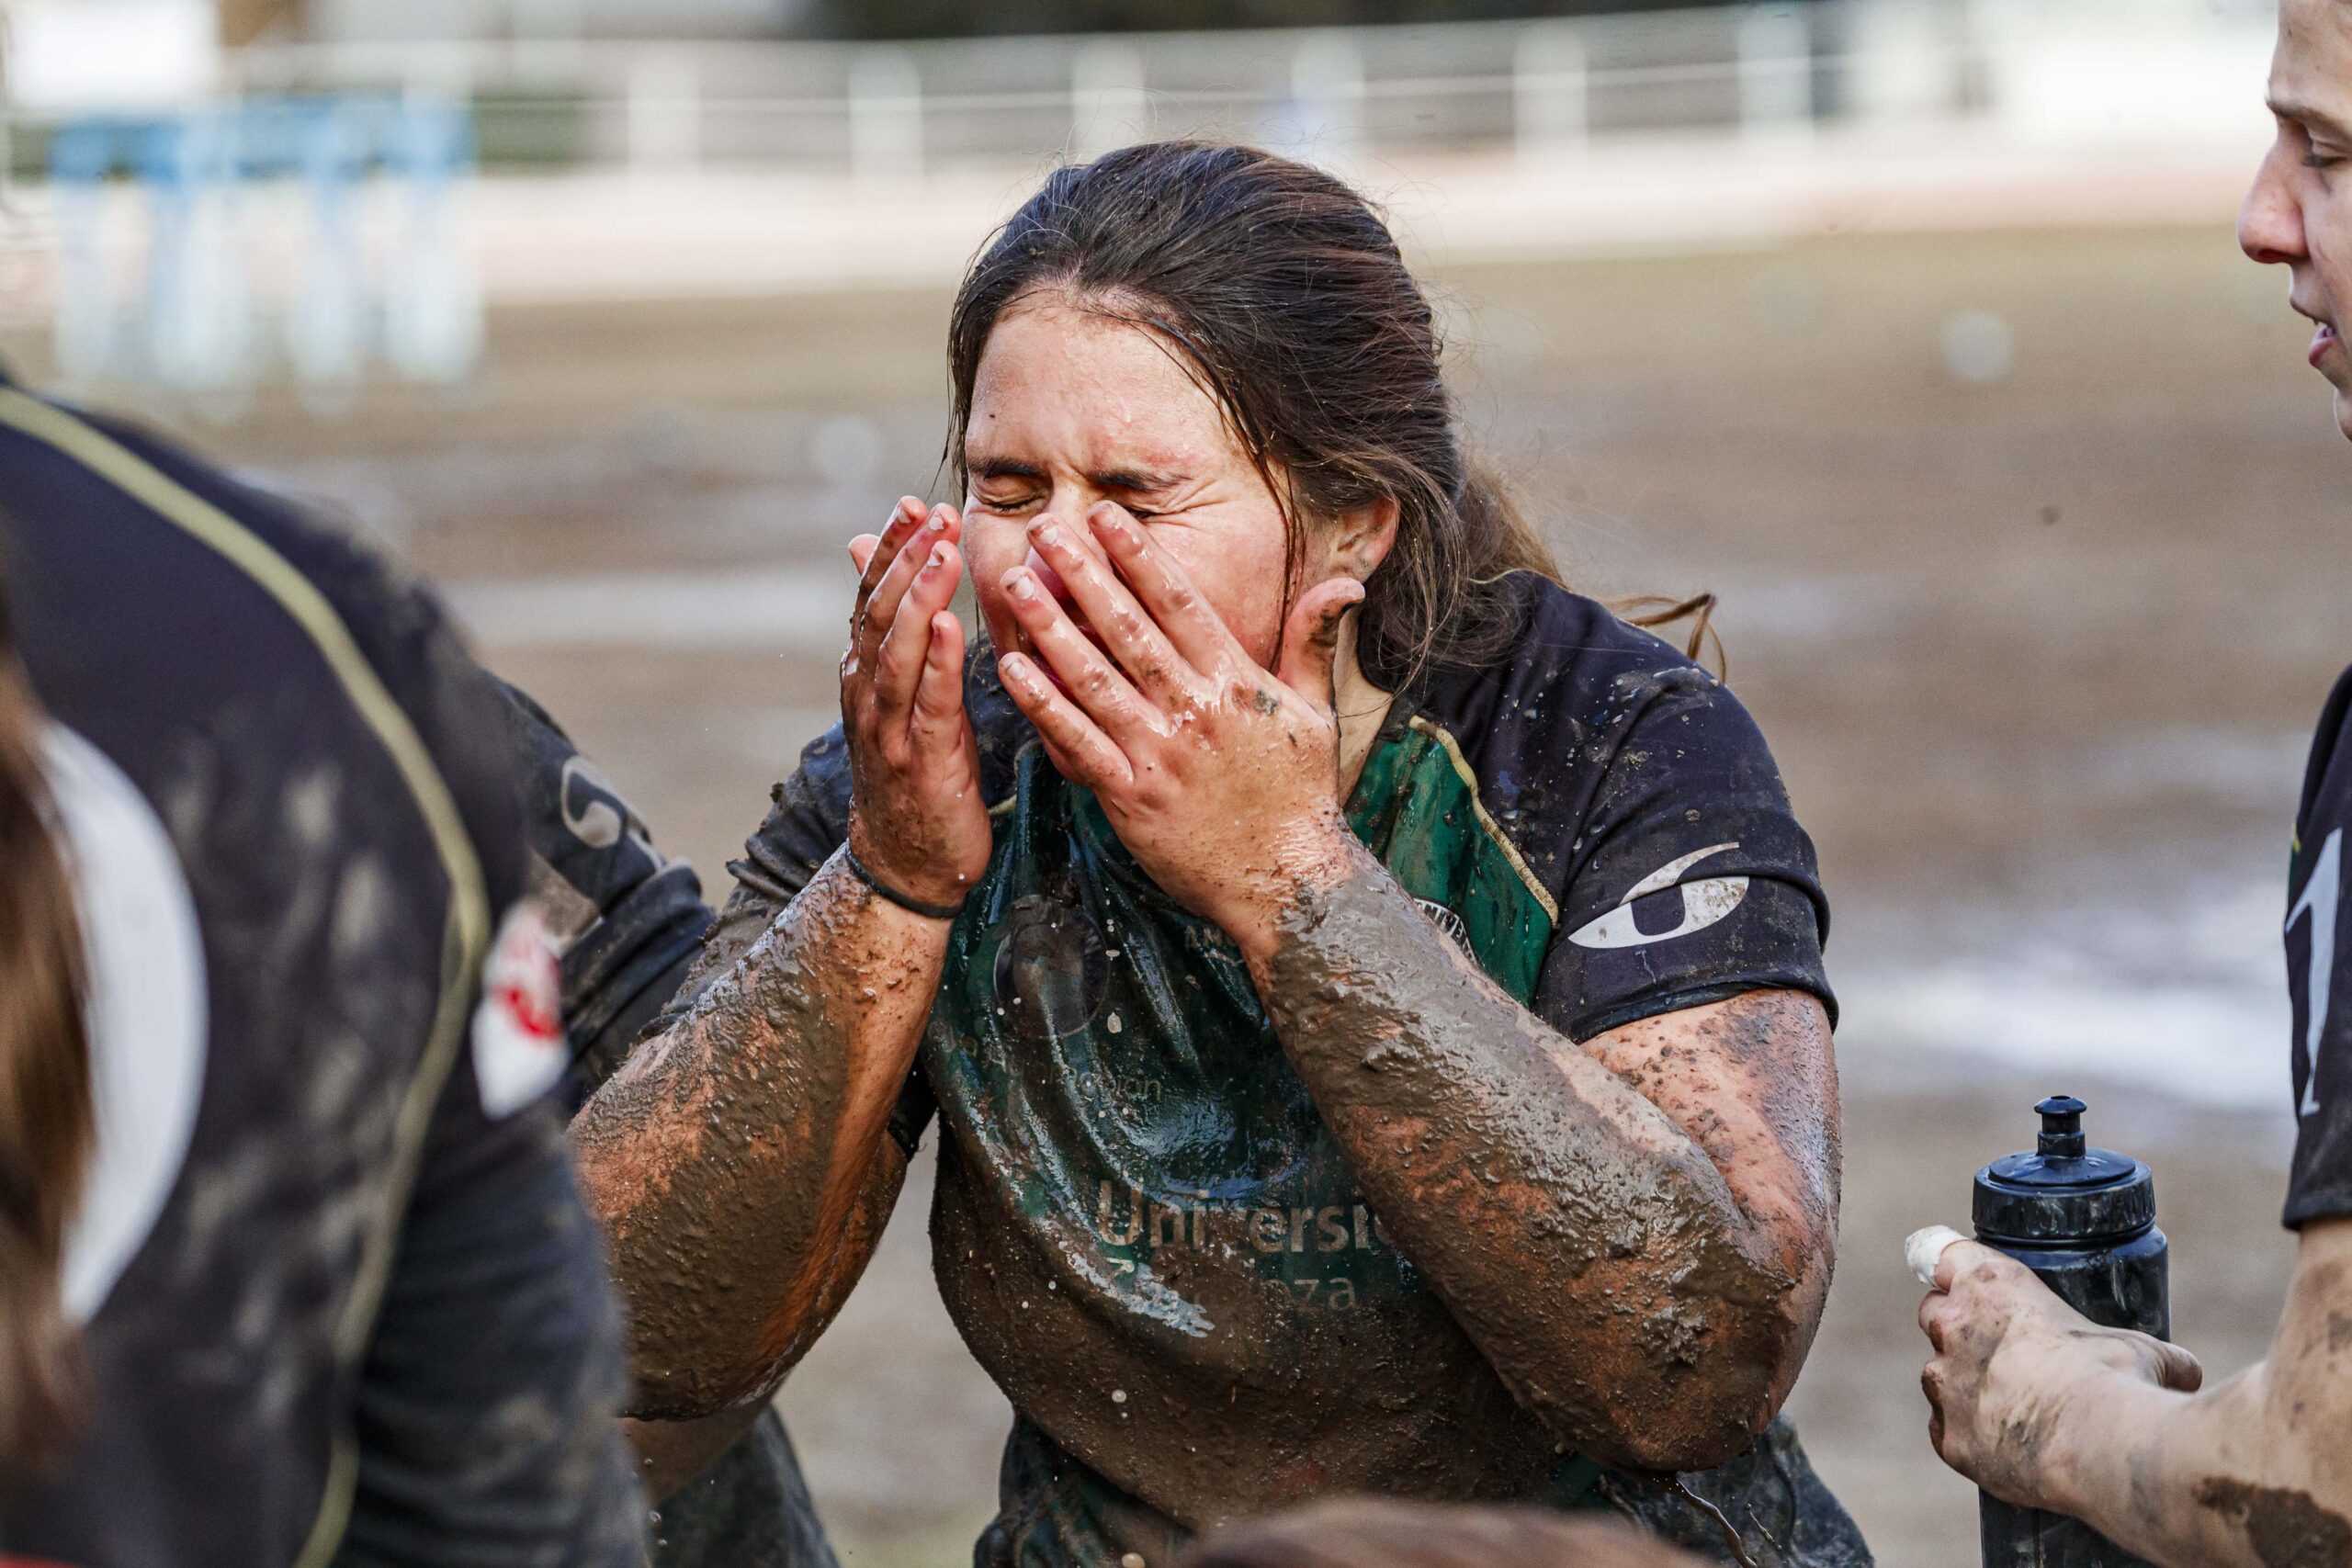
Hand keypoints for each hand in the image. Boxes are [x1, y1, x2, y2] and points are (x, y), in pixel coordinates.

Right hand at [841, 498, 990, 910]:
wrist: (905, 864)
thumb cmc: (915, 771)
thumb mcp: (902, 696)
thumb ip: (895, 631)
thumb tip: (875, 559)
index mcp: (865, 674)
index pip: (874, 597)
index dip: (891, 548)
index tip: (913, 503)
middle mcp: (867, 694)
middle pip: (881, 614)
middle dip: (907, 559)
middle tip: (935, 513)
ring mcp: (888, 730)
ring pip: (897, 653)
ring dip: (919, 599)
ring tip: (942, 553)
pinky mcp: (921, 763)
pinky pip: (929, 706)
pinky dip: (939, 665)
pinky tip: (952, 628)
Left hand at [993, 502, 1369, 946]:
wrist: (1288, 882)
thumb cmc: (1300, 795)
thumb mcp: (1315, 713)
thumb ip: (1313, 642)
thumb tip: (1346, 582)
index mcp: (1236, 682)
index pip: (1180, 603)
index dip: (1139, 554)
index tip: (1104, 514)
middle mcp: (1195, 711)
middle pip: (1129, 629)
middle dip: (1083, 574)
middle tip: (1043, 530)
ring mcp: (1160, 755)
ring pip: (1094, 679)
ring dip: (1050, 628)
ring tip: (1014, 584)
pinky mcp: (1132, 798)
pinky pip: (1078, 744)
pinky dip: (1042, 705)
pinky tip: (1010, 670)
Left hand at [1918, 1238, 2203, 1512]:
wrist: (2103, 1445)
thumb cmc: (2121, 1380)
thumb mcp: (2143, 1347)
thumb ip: (2149, 1349)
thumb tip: (2182, 1370)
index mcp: (1991, 1283)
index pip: (1940, 1253)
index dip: (1951, 1267)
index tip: (1960, 1280)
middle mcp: (1954, 1325)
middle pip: (1934, 1313)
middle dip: (1960, 1328)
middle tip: (2004, 1353)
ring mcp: (1944, 1382)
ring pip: (1937, 1375)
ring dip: (1965, 1385)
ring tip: (2015, 1408)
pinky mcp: (1947, 1436)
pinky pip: (1945, 1429)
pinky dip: (1969, 1435)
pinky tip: (2002, 1445)